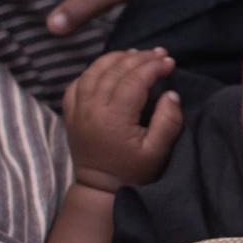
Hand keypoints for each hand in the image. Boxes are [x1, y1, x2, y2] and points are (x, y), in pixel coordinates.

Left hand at [62, 49, 183, 192]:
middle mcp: (91, 109)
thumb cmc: (133, 173)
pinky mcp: (70, 113)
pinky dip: (92, 70)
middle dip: (139, 58)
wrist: (100, 190)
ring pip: (93, 72)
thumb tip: (171, 94)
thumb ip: (168, 122)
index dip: (153, 67)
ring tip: (135, 53)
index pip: (134, 80)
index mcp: (114, 118)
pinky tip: (107, 67)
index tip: (170, 62)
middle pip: (115, 71)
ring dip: (115, 58)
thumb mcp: (158, 152)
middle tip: (159, 53)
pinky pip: (77, 83)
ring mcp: (77, 110)